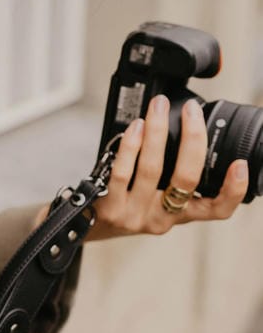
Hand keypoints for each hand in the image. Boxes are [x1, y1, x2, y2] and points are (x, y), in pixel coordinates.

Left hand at [88, 93, 249, 241]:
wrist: (93, 225)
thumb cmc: (131, 205)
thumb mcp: (160, 199)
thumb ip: (178, 176)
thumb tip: (192, 131)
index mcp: (182, 214)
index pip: (216, 210)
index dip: (233, 190)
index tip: (239, 166)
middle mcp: (162, 218)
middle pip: (186, 179)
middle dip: (192, 139)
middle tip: (192, 112)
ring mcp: (136, 214)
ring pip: (152, 168)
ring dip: (157, 132)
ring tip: (158, 108)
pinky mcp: (111, 208)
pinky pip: (122, 172)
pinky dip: (131, 145)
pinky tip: (135, 127)